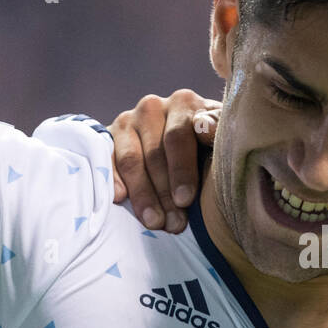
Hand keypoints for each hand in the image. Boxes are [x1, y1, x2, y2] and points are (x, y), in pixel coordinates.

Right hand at [107, 89, 219, 231]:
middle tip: (174, 224)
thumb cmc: (208, 145)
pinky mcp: (108, 137)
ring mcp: (128, 121)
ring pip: (132, 161)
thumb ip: (217, 129)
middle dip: (165, 193)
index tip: (185, 200)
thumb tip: (205, 128)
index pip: (178, 138)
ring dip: (143, 196)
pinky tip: (121, 200)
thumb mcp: (219, 136)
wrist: (182, 143)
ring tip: (155, 222)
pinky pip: (108, 160)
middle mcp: (153, 107)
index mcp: (184, 103)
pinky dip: (114, 181)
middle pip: (155, 154)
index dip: (182, 171)